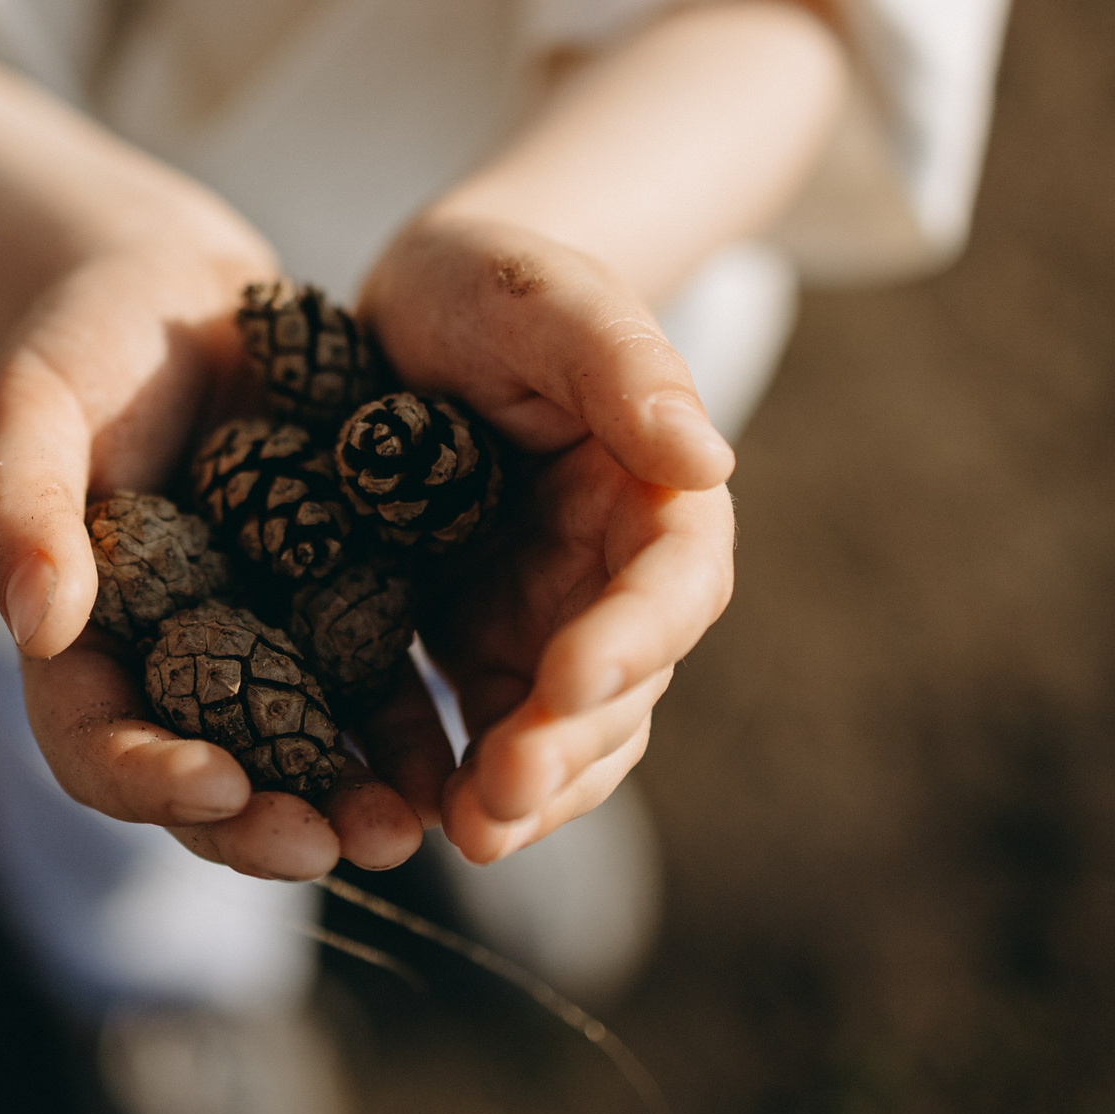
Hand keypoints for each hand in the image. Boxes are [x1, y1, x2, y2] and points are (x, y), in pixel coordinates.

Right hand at [0, 241, 431, 880]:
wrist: (184, 286)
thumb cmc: (84, 339)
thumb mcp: (32, 404)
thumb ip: (18, 509)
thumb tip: (38, 627)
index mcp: (81, 639)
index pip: (97, 743)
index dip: (150, 779)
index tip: (218, 783)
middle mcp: (171, 661)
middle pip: (206, 780)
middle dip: (263, 825)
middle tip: (329, 845)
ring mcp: (260, 640)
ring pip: (300, 754)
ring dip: (348, 801)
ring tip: (405, 827)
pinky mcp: (339, 604)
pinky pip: (377, 689)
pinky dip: (410, 735)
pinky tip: (456, 759)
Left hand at [357, 213, 737, 862]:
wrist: (406, 310)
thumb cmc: (485, 280)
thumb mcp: (542, 295)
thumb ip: (622, 364)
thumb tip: (709, 460)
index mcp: (657, 493)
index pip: (672, 583)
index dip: (631, 639)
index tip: (568, 681)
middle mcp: (613, 575)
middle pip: (622, 687)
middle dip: (566, 746)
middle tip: (497, 793)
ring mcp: (544, 622)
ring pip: (560, 735)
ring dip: (522, 793)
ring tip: (462, 833)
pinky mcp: (471, 650)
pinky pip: (478, 737)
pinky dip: (452, 783)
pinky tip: (404, 816)